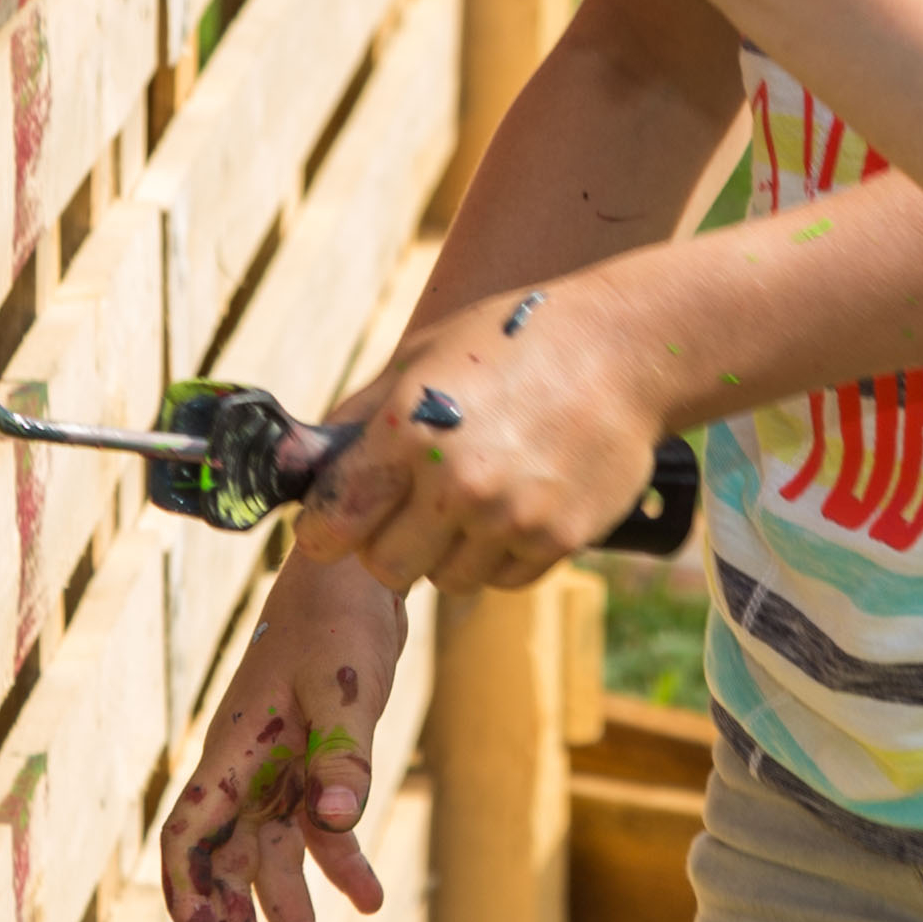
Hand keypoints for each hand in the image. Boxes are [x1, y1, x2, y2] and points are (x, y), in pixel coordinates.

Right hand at [155, 559, 403, 921]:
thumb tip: (336, 829)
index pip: (189, 837)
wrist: (358, 571)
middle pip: (230, 869)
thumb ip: (343, 758)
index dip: (188, 896)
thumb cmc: (338, 618)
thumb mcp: (345, 686)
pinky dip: (341, 867)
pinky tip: (369, 899)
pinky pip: (317, 831)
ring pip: (273, 862)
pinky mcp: (312, 763)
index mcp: (233, 754)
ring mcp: (277, 770)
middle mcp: (246, 771)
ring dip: (291, 919)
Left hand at [293, 280, 682, 594]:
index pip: (332, 523)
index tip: (336, 523)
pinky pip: (504, 579)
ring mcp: (510, 516)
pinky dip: (503, 554)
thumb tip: (297, 461)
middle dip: (389, 544)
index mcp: (408, 428)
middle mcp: (456, 481)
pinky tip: (520, 502)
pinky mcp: (557, 540)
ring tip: (479, 494)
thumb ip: (357, 416)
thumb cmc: (514, 341)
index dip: (325, 528)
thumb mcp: (423, 357)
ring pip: (448, 579)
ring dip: (451, 550)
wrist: (624, 349)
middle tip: (412, 509)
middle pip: (386, 568)